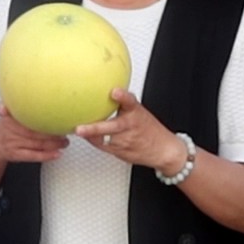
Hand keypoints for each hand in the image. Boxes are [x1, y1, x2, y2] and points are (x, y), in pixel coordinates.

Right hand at [0, 106, 65, 163]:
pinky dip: (47, 155)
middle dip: (53, 133)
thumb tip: (32, 93)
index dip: (45, 118)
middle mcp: (11, 130)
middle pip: (36, 131)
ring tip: (65, 142)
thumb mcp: (8, 114)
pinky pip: (33, 156)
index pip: (29, 117)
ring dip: (54, 144)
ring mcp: (13, 143)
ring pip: (37, 144)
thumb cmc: (5, 128)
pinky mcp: (16, 155)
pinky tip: (57, 154)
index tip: (57, 116)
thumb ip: (18, 106)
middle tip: (66, 131)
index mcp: (11, 117)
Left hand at [73, 89, 187, 172]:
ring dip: (90, 134)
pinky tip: (87, 136)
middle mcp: (130, 126)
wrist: (164, 150)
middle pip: (112, 127)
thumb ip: (123, 104)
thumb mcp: (140, 112)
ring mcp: (125, 141)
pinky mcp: (120, 151)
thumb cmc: (149, 130)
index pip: (130, 101)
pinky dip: (94, 141)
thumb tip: (105, 93)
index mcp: (136, 113)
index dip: (122, 96)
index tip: (115, 91)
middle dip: (94, 128)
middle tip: (80, 128)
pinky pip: (103, 146)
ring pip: (103, 138)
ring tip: (79, 130)